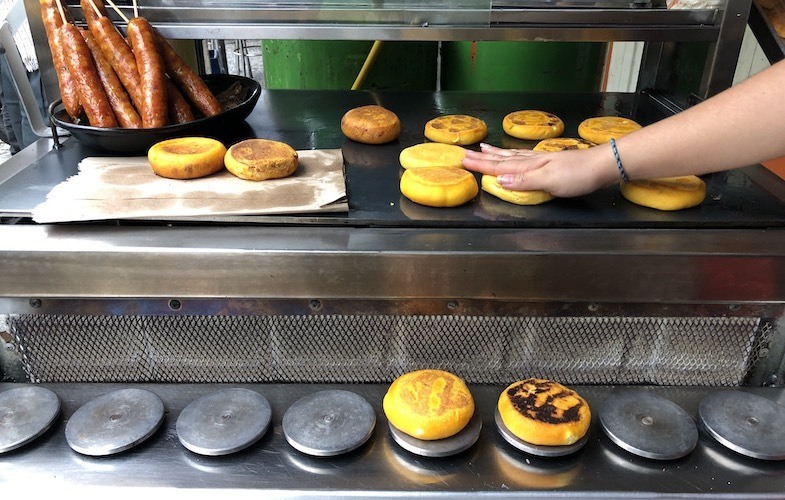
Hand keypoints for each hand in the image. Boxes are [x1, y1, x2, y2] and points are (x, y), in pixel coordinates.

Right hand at [461, 143, 618, 197]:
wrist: (602, 165)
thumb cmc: (578, 175)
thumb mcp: (550, 181)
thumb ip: (524, 181)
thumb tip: (499, 180)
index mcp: (530, 167)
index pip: (500, 167)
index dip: (482, 165)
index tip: (464, 161)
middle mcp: (533, 162)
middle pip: (503, 159)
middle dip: (484, 158)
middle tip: (466, 154)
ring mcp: (542, 160)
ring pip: (512, 157)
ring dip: (496, 154)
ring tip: (483, 149)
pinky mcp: (550, 162)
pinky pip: (524, 158)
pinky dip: (513, 156)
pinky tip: (513, 155)